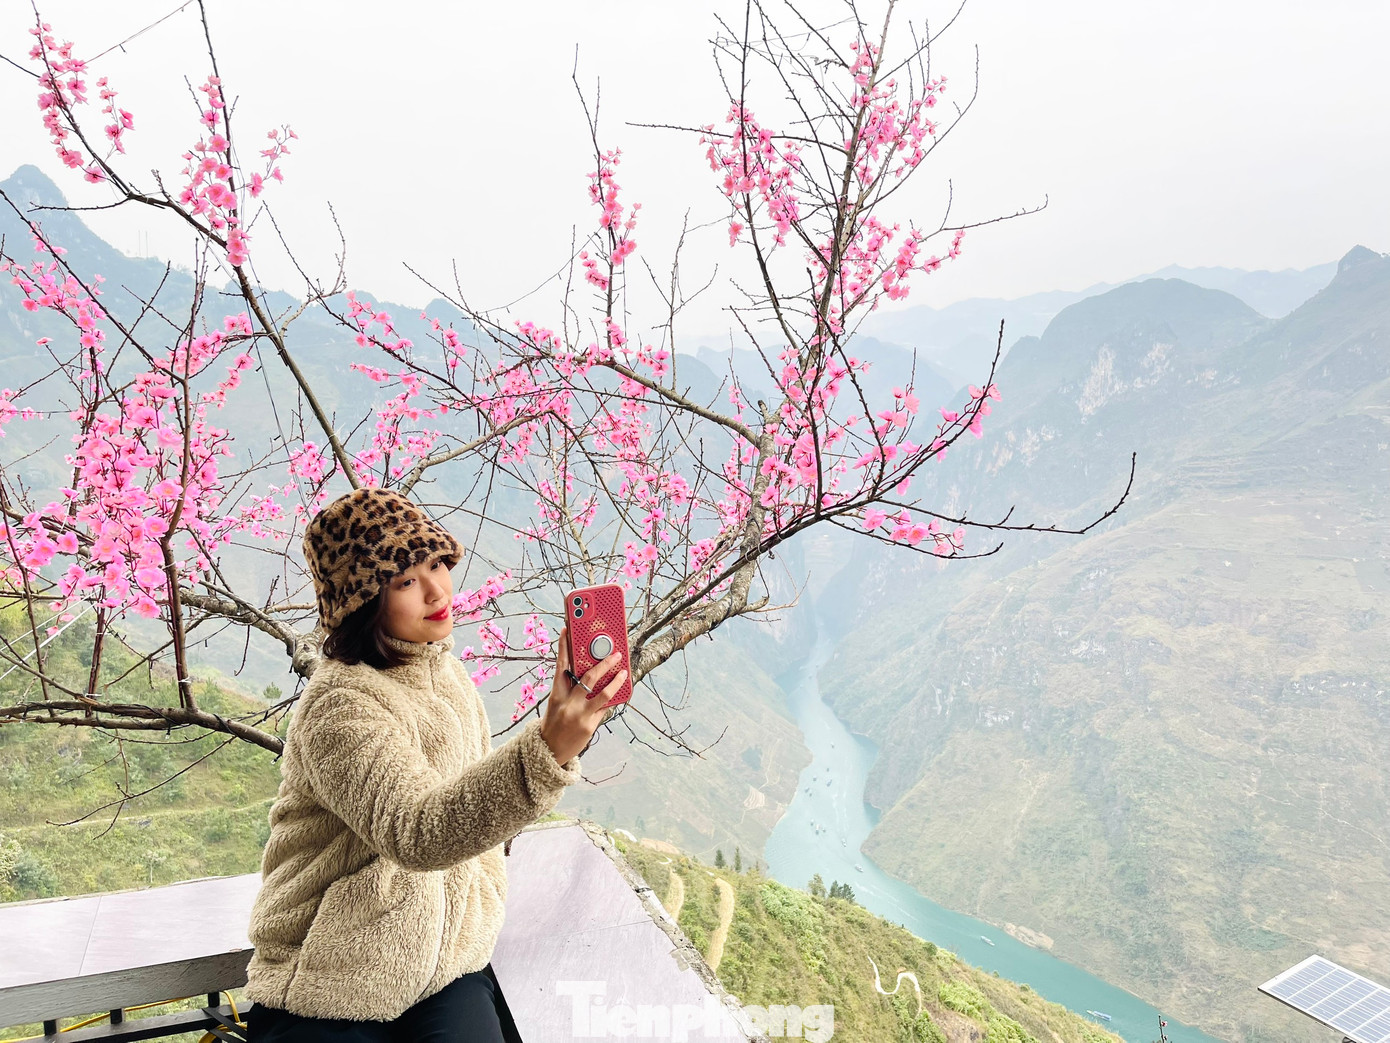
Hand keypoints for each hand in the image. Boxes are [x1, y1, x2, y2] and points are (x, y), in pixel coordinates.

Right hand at [538, 626, 627, 766]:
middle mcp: (568, 703)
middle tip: (616, 654)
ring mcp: (580, 715)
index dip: (563, 647)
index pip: (560, 666)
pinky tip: (618, 693)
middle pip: (589, 677)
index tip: (566, 630)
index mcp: (556, 694)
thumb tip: (587, 673)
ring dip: (616, 681)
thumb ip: (568, 688)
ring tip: (624, 672)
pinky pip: (604, 708)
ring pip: (604, 693)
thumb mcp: (555, 703)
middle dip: (605, 663)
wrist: (548, 751)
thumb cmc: (553, 723)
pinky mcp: (590, 726)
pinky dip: (610, 700)